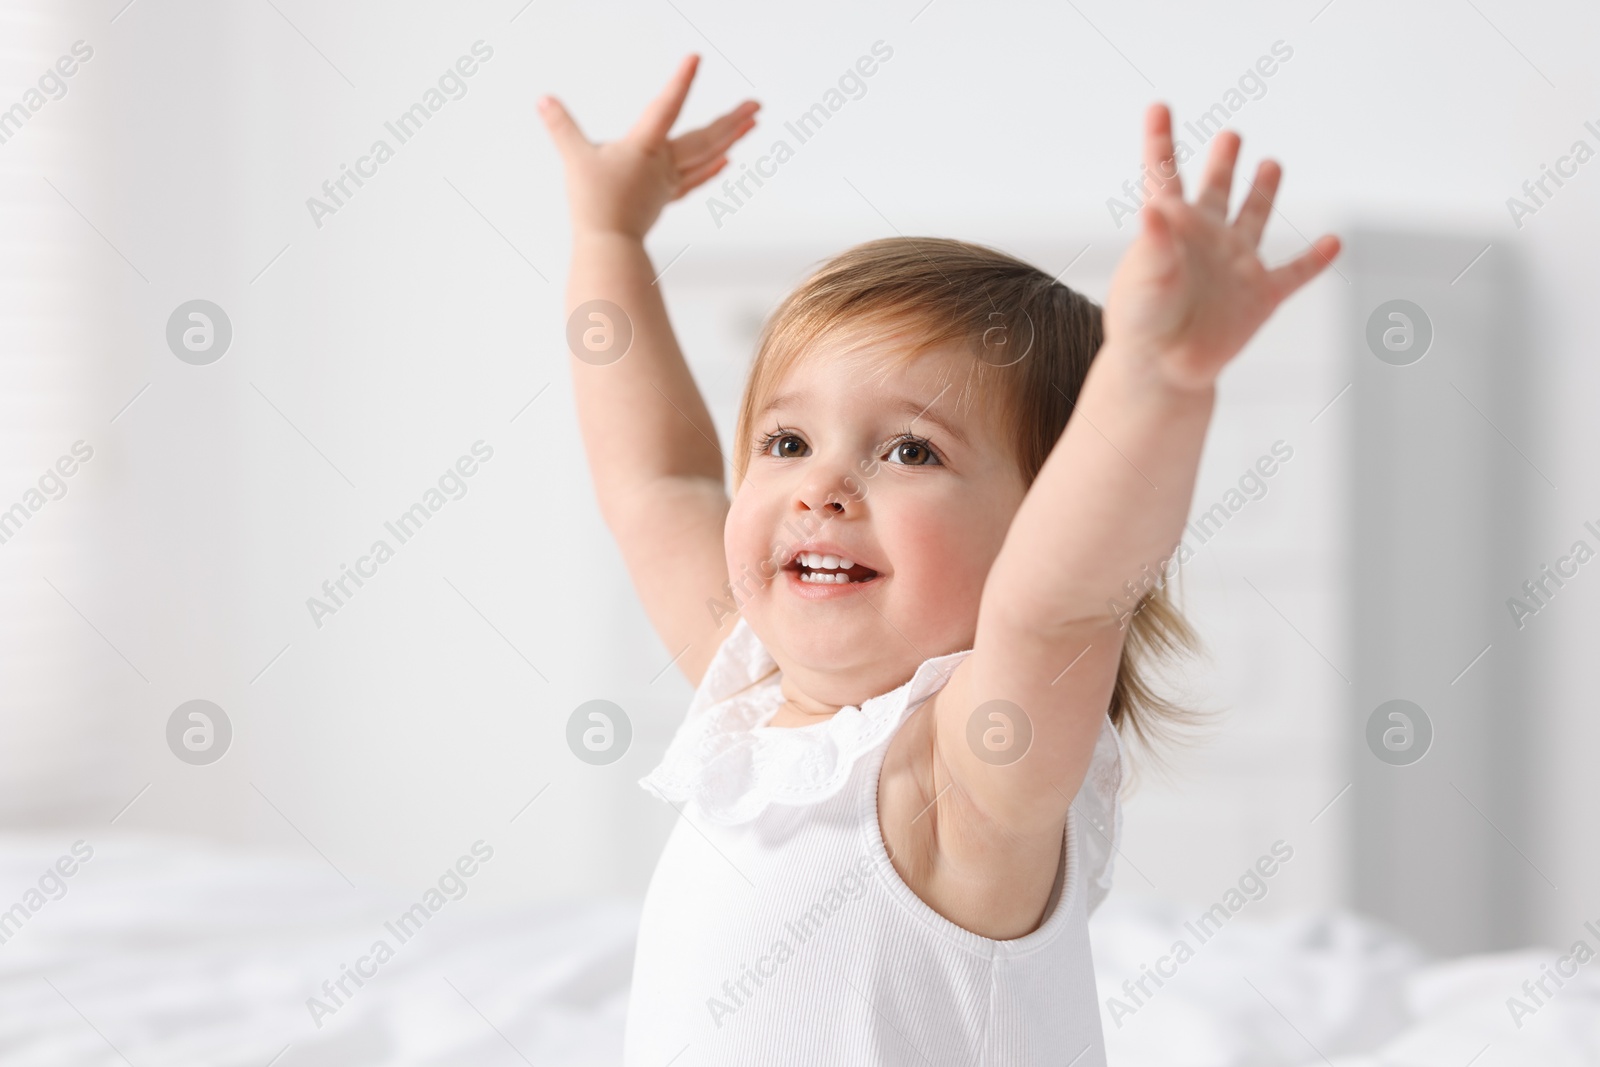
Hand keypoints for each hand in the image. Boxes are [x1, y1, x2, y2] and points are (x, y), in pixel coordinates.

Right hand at [538, 54, 759, 239]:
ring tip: (751, 123)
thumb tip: (543, 100)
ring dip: (731, 138)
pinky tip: (728, 159)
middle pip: (706, 138)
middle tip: (757, 105)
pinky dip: (713, 167)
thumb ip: (560, 127)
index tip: (696, 59)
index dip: (680, 82)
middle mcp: (664, 163)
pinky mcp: (665, 196)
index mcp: (644, 148)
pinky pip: (695, 178)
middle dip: (733, 120)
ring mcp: (668, 181)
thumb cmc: (593, 205)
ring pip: (707, 156)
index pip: (665, 108)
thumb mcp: (574, 159)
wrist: (608, 247)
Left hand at [1103, 104, 1340, 392]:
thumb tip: (1153, 208)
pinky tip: (1333, 242)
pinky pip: (1295, 273)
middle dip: (1224, 163)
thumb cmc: (1142, 325)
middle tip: (1231, 136)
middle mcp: (1206, 239)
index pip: (1165, 172)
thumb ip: (1153, 243)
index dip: (1161, 139)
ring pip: (1255, 219)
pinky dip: (1316, 259)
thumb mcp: (1143, 278)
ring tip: (1271, 164)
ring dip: (1264, 192)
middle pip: (1217, 190)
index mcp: (1172, 227)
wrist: (1163, 372)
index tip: (1158, 107)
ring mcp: (1235, 266)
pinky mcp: (1261, 296)